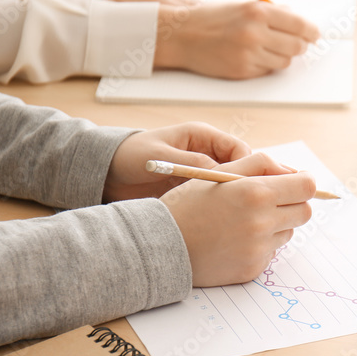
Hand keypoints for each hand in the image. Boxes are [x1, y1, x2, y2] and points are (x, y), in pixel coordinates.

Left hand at [103, 122, 250, 201]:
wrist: (108, 174)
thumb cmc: (131, 156)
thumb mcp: (162, 157)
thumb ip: (192, 163)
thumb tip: (223, 175)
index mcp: (203, 136)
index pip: (240, 149)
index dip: (248, 167)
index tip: (248, 187)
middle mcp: (208, 152)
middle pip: (241, 168)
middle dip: (246, 185)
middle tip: (245, 205)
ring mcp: (203, 172)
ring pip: (231, 185)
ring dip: (234, 198)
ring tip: (234, 215)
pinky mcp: (196, 189)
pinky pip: (216, 197)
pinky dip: (221, 207)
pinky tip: (220, 219)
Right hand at [154, 1, 320, 79]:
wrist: (181, 35)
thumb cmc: (212, 18)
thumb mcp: (243, 6)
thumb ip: (272, 12)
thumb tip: (299, 21)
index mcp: (257, 11)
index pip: (299, 25)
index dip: (311, 32)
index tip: (314, 34)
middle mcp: (255, 33)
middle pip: (297, 46)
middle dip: (298, 45)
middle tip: (293, 42)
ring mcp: (249, 54)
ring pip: (284, 62)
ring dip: (281, 56)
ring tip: (265, 47)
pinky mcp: (243, 71)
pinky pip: (267, 71)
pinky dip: (265, 65)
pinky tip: (250, 56)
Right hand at [161, 153, 315, 285]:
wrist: (161, 245)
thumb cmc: (189, 204)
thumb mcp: (220, 173)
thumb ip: (260, 164)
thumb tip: (295, 171)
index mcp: (257, 193)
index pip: (307, 186)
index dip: (303, 182)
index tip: (295, 183)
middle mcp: (263, 222)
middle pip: (304, 212)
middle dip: (293, 203)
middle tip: (271, 201)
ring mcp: (259, 249)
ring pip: (287, 232)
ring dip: (275, 225)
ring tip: (243, 221)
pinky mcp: (253, 268)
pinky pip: (270, 253)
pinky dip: (259, 245)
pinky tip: (234, 240)